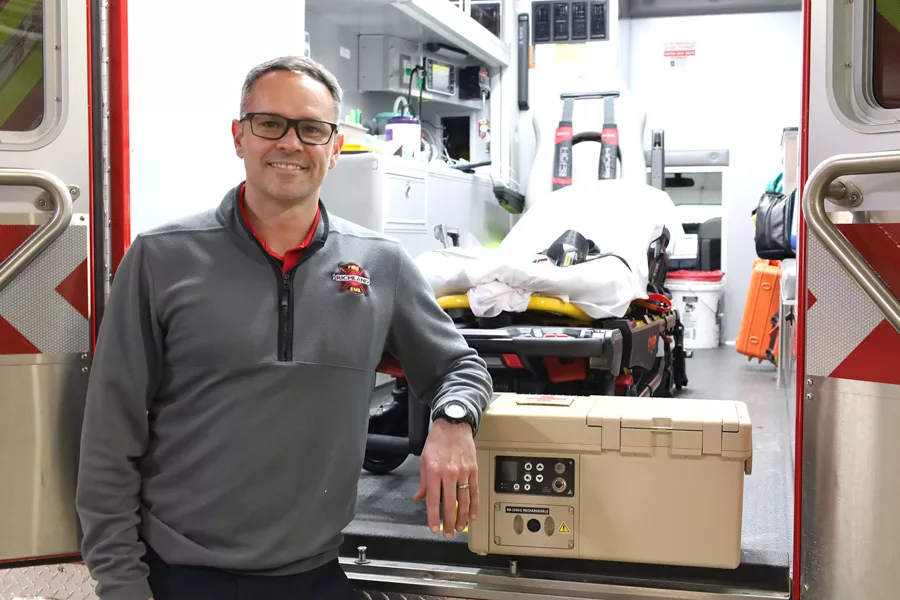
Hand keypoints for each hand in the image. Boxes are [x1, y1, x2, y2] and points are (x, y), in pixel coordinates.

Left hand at [413, 418, 477, 538]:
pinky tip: (472, 515)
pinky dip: (474, 505)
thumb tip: (419, 498)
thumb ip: (423, 482)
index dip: (433, 517)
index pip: (433, 500)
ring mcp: (463, 472)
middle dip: (449, 522)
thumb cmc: (437, 441)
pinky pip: (475, 491)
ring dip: (462, 517)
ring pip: (464, 501)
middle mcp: (449, 473)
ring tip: (460, 528)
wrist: (453, 425)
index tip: (433, 528)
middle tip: (448, 533)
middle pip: (450, 504)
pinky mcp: (473, 470)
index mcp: (434, 471)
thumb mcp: (424, 460)